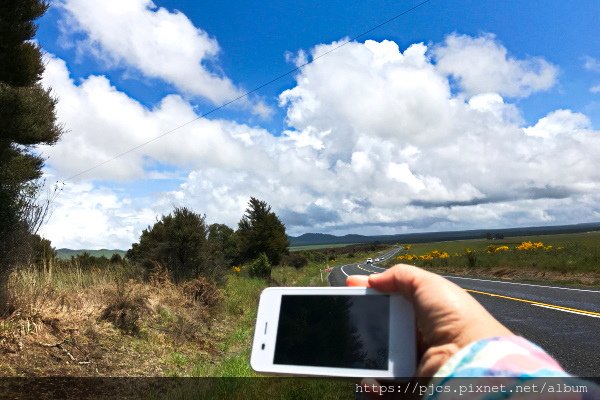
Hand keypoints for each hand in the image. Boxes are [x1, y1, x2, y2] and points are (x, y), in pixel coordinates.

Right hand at [347, 264, 511, 375]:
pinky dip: (370, 388)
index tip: (348, 291)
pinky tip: (368, 381)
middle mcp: (415, 341)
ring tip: (351, 357)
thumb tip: (370, 279)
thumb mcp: (427, 283)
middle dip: (357, 330)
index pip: (388, 306)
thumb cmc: (454, 317)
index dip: (368, 299)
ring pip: (374, 364)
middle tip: (343, 326)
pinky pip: (381, 390)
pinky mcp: (408, 390)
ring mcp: (411, 368)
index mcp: (421, 316)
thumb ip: (399, 276)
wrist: (470, 358)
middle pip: (377, 334)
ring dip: (360, 361)